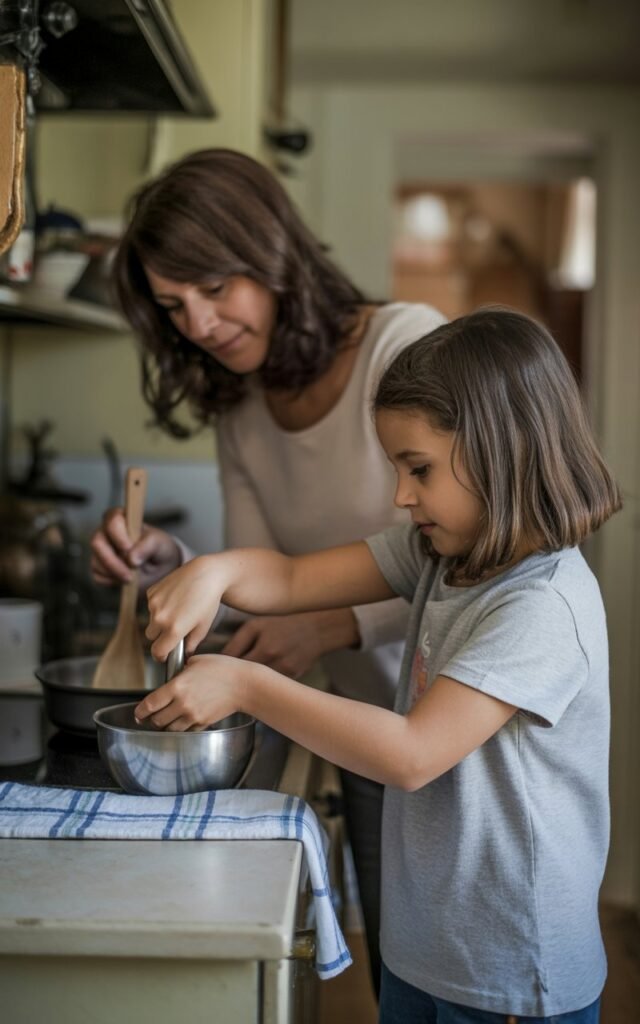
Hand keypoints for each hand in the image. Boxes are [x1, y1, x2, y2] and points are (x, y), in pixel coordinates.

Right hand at [90, 507, 180, 588]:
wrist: (161, 569)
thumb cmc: (159, 549)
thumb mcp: (160, 543)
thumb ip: (148, 546)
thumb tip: (131, 559)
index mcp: (122, 519)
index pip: (112, 519)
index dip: (118, 534)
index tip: (128, 547)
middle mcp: (107, 532)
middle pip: (97, 542)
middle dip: (112, 560)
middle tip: (130, 572)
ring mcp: (102, 550)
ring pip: (96, 561)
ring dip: (114, 573)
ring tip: (132, 577)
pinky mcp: (99, 568)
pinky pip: (98, 576)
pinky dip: (112, 581)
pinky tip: (125, 579)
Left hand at [134, 653, 253, 730]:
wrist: (244, 685)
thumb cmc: (223, 669)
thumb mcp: (196, 662)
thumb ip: (180, 671)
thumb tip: (172, 676)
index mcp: (177, 687)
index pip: (149, 705)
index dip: (140, 712)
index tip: (138, 714)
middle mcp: (182, 704)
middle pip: (157, 720)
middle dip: (152, 719)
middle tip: (151, 716)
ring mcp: (193, 716)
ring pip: (170, 729)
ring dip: (166, 725)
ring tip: (166, 719)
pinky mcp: (203, 723)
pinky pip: (186, 730)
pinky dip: (182, 727)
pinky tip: (183, 719)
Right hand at [146, 555, 222, 660]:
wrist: (206, 573)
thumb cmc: (208, 601)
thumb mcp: (203, 627)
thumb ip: (191, 644)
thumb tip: (184, 654)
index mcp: (174, 629)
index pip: (157, 652)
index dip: (161, 655)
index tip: (165, 654)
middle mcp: (160, 617)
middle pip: (151, 637)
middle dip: (160, 637)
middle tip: (174, 630)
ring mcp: (154, 604)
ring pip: (151, 621)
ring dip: (159, 620)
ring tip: (178, 610)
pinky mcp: (151, 592)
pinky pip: (151, 606)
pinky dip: (158, 606)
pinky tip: (174, 599)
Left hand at [221, 609, 359, 678]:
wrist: (317, 630)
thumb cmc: (283, 624)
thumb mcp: (257, 625)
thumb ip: (237, 641)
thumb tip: (218, 659)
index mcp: (262, 647)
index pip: (232, 664)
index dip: (218, 669)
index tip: (207, 673)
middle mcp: (273, 661)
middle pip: (242, 677)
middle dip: (229, 680)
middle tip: (217, 683)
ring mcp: (284, 672)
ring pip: (256, 684)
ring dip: (244, 684)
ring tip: (234, 684)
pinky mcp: (292, 679)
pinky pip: (270, 685)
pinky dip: (261, 685)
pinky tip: (254, 684)